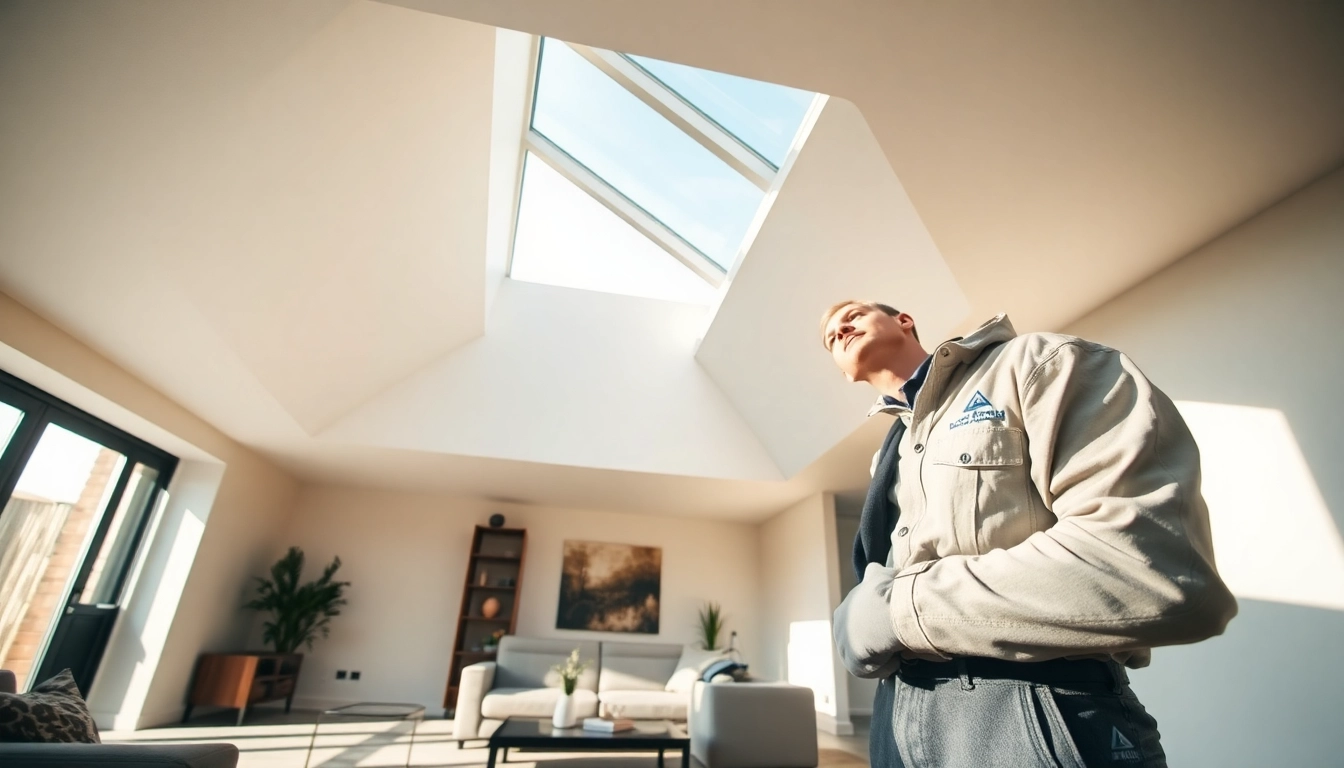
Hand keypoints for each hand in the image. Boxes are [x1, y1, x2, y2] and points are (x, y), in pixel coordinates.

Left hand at [833, 562, 902, 677]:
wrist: (881, 614)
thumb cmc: (882, 593)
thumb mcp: (878, 575)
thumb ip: (874, 574)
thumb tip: (873, 568)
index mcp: (843, 611)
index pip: (858, 619)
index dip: (874, 620)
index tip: (888, 619)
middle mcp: (839, 629)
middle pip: (860, 637)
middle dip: (875, 637)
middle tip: (894, 635)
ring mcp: (844, 649)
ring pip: (866, 652)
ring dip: (881, 651)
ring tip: (897, 646)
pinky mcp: (853, 666)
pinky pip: (874, 667)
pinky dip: (886, 664)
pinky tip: (896, 656)